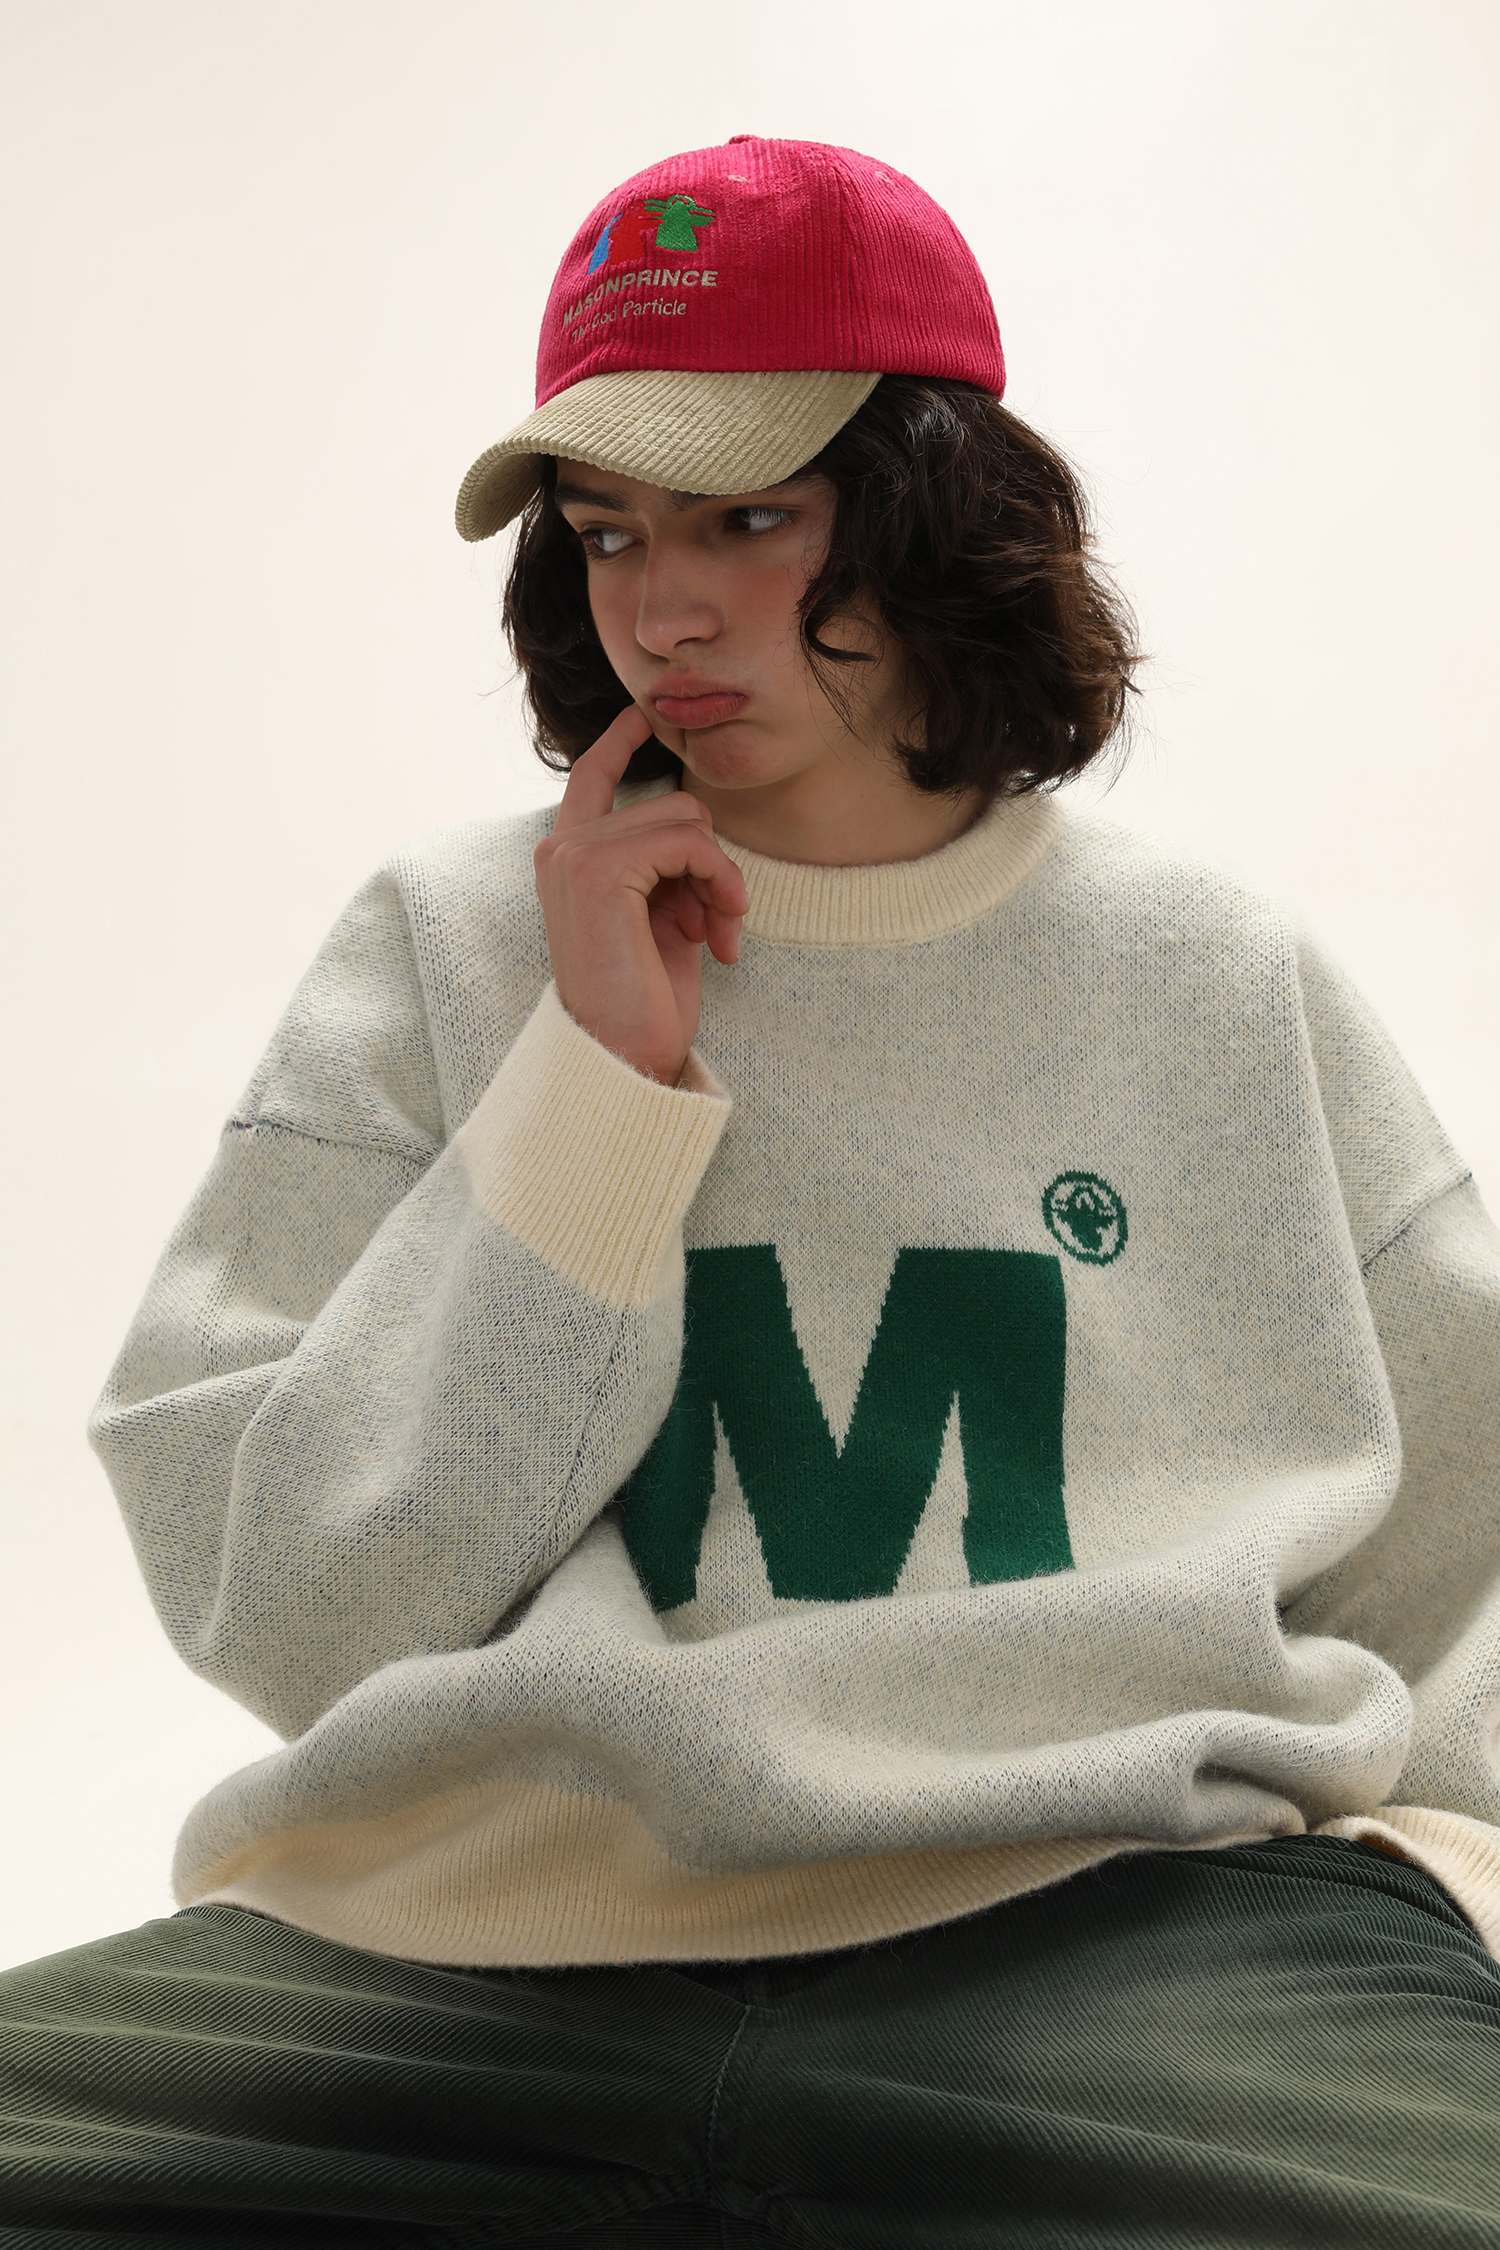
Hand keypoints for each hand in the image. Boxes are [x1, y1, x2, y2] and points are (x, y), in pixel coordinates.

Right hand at [533, 705, 747, 1083]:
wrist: (622, 1057)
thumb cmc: (644, 1001)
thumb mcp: (657, 920)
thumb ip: (662, 867)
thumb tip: (695, 824)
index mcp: (567, 860)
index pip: (592, 777)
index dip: (621, 740)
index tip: (645, 717)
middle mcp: (561, 849)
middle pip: (673, 803)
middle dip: (711, 863)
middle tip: (715, 925)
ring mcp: (574, 855)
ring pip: (687, 820)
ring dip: (720, 879)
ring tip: (714, 935)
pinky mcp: (599, 870)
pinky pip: (688, 842)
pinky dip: (719, 884)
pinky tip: (717, 937)